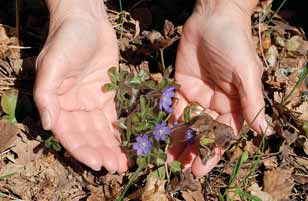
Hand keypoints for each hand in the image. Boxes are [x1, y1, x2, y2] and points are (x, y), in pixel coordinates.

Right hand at [34, 1, 128, 172]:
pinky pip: (112, 118)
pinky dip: (118, 132)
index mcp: (57, 102)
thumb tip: (49, 125)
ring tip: (122, 164)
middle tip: (115, 168)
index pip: (69, 133)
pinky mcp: (106, 94)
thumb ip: (46, 96)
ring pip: (101, 131)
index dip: (82, 150)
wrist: (87, 21)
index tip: (97, 163)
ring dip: (110, 148)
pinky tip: (126, 145)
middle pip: (87, 135)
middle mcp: (73, 106)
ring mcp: (91, 101)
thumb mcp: (51, 66)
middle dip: (100, 153)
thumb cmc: (66, 40)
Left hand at [168, 0, 267, 175]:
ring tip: (167, 159)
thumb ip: (251, 101)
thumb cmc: (235, 43)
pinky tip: (160, 136)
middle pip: (202, 133)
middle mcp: (215, 105)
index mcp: (234, 105)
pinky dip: (167, 122)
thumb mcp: (246, 73)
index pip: (223, 134)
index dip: (212, 152)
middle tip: (180, 170)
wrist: (213, 20)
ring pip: (186, 124)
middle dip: (192, 151)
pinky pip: (174, 108)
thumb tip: (263, 131)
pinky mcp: (180, 87)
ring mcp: (197, 97)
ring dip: (178, 141)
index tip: (201, 168)